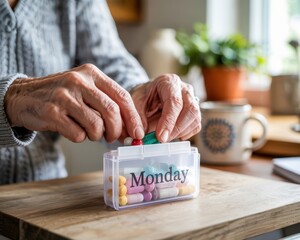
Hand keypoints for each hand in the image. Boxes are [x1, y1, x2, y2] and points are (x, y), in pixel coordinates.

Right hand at [4, 64, 143, 142]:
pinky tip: (73, 130)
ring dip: (97, 136)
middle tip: (113, 137)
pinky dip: (80, 138)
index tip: (138, 132)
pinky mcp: (52, 113)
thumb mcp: (86, 90)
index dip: (133, 117)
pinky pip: (78, 134)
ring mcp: (64, 96)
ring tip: (90, 133)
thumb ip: (107, 104)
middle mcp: (79, 81)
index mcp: (92, 74)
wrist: (25, 96)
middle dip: (117, 130)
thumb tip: (130, 128)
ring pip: (96, 126)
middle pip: (112, 112)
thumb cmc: (63, 96)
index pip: (122, 96)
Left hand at [130, 74, 200, 142]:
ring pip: (195, 118)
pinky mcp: (195, 112)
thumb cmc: (145, 96)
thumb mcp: (136, 102)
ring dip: (180, 132)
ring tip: (164, 137)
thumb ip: (138, 117)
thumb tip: (141, 135)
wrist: (151, 94)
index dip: (168, 121)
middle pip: (190, 109)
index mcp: (169, 82)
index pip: (174, 101)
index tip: (161, 137)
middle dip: (176, 129)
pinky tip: (172, 134)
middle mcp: (185, 89)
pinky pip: (195, 125)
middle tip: (162, 140)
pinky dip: (185, 134)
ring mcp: (193, 100)